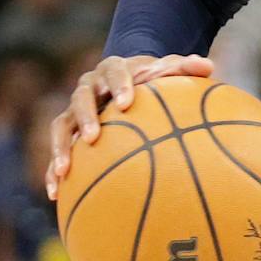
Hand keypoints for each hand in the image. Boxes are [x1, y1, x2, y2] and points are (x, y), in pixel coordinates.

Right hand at [46, 53, 213, 200]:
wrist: (130, 80)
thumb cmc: (154, 78)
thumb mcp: (169, 70)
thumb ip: (185, 68)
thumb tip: (208, 66)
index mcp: (112, 69)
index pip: (113, 72)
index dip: (119, 85)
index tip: (127, 103)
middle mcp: (88, 87)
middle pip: (80, 98)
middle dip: (85, 117)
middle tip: (94, 137)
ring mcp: (75, 109)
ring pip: (61, 125)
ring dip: (60, 147)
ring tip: (65, 170)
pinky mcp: (69, 130)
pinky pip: (58, 150)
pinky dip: (53, 170)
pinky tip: (56, 193)